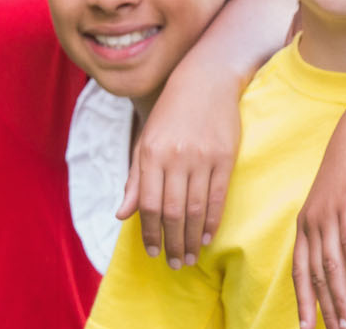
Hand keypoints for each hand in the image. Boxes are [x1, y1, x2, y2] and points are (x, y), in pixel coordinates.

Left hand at [118, 74, 237, 269]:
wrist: (206, 81)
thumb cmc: (171, 114)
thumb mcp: (145, 141)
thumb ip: (135, 180)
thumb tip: (121, 215)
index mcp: (150, 153)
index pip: (148, 204)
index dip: (149, 233)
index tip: (152, 252)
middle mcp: (175, 157)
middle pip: (171, 211)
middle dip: (172, 243)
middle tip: (175, 264)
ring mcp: (201, 157)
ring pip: (194, 208)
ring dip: (191, 238)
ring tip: (191, 257)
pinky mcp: (224, 156)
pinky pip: (217, 197)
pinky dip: (211, 220)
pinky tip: (207, 236)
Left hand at [294, 108, 345, 328]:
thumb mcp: (338, 201)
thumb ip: (335, 228)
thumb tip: (340, 257)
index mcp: (305, 224)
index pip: (300, 271)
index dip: (303, 301)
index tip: (307, 327)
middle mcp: (311, 221)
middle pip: (315, 274)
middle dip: (323, 309)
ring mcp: (329, 212)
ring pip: (332, 264)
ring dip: (341, 298)